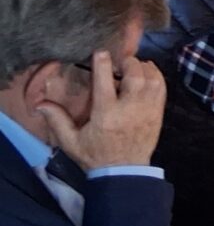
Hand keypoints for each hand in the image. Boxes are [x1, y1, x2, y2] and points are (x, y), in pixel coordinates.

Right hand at [37, 51, 165, 169]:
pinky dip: (156, 76)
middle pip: (134, 75)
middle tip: (120, 62)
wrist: (123, 172)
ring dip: (143, 68)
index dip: (103, 63)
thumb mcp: (71, 141)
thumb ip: (57, 120)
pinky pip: (162, 87)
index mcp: (106, 114)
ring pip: (152, 78)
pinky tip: (147, 75)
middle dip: (128, 63)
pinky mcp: (158, 113)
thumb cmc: (94, 155)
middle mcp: (129, 108)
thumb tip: (39, 104)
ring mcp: (147, 110)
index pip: (105, 82)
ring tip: (133, 68)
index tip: (101, 53)